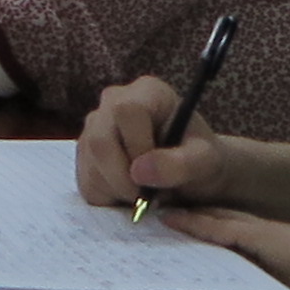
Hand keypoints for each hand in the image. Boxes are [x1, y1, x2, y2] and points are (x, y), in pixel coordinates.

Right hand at [77, 73, 234, 211]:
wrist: (193, 172)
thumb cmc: (202, 158)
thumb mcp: (205, 161)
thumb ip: (181, 163)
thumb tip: (139, 171)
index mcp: (147, 92)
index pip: (126, 111)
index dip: (137, 146)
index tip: (155, 173)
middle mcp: (113, 101)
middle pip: (99, 139)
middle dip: (123, 178)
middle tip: (149, 197)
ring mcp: (94, 126)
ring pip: (90, 163)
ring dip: (119, 190)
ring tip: (146, 191)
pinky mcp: (84, 152)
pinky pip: (86, 180)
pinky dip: (109, 196)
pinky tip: (130, 191)